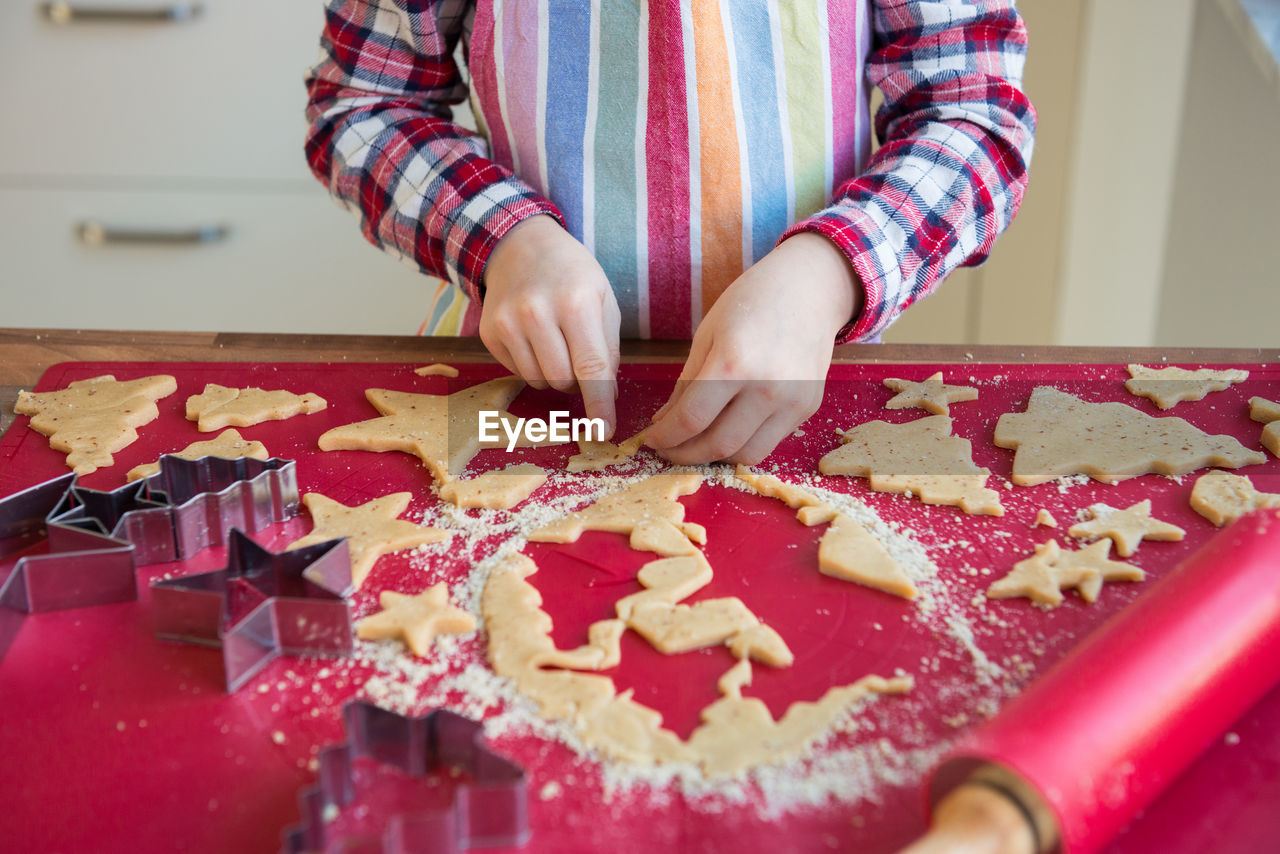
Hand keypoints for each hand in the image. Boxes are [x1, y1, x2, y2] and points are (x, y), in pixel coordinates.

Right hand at [480, 215, 620, 434]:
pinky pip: (517, 372)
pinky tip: (534, 337)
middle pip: (563, 381)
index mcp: (576, 303)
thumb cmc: (572, 273)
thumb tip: (606, 395)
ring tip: (556, 342)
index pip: (591, 368)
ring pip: (538, 381)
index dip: (599, 405)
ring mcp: (508, 323)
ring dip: (553, 374)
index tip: (605, 431)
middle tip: (578, 353)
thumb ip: (608, 349)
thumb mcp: (603, 299)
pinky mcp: (489, 332)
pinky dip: (531, 364)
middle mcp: (537, 313)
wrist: (521, 245)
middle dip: (577, 380)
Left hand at [645, 233, 862, 464]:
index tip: (651, 440)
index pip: (691, 419)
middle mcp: (767, 388)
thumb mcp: (707, 335)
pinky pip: (770, 442)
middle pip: (718, 444)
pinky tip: (728, 429)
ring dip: (716, 457)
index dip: (665, 437)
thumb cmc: (751, 302)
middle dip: (685, 455)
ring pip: (746, 454)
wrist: (809, 288)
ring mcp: (792, 401)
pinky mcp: (808, 408)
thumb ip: (686, 384)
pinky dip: (743, 444)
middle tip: (669, 450)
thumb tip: (664, 421)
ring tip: (697, 445)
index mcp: (733, 363)